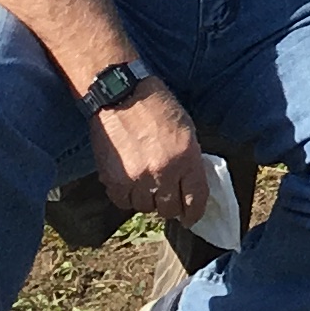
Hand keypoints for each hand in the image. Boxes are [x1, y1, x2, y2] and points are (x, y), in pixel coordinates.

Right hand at [88, 79, 213, 229]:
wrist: (120, 93)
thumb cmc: (156, 106)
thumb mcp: (186, 130)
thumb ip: (190, 160)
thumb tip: (190, 187)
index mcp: (187, 157)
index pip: (195, 198)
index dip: (194, 213)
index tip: (191, 218)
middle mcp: (164, 171)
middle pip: (169, 209)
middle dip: (170, 206)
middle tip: (166, 198)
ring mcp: (137, 177)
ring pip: (145, 207)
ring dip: (147, 199)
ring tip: (145, 181)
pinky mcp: (114, 179)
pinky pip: (123, 202)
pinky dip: (126, 196)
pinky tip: (128, 182)